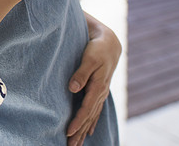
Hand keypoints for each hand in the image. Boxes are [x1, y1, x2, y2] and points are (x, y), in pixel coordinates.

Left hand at [66, 14, 120, 145]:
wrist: (110, 43)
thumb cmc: (97, 49)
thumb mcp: (89, 59)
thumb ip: (81, 74)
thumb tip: (72, 88)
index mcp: (97, 87)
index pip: (86, 109)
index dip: (77, 122)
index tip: (68, 132)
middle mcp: (100, 93)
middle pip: (89, 118)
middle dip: (79, 133)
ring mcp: (101, 94)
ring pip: (92, 117)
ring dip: (84, 131)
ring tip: (76, 144)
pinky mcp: (99, 92)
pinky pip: (95, 111)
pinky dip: (91, 123)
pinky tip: (88, 132)